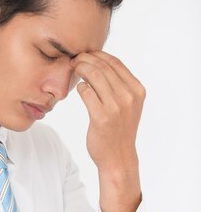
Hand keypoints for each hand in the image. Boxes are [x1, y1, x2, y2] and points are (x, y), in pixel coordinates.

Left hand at [71, 51, 145, 173]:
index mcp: (137, 90)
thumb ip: (119, 86)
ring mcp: (116, 107)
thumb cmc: (119, 130)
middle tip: (74, 60)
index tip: (86, 54)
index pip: (115, 62)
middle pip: (103, 66)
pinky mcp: (101, 117)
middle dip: (85, 59)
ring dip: (80, 69)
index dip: (98, 54)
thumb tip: (99, 63)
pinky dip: (80, 87)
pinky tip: (79, 89)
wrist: (118, 157)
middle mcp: (129, 96)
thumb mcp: (128, 105)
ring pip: (94, 76)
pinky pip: (86, 92)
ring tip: (73, 69)